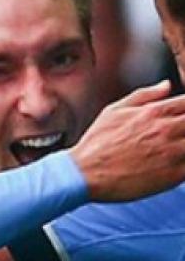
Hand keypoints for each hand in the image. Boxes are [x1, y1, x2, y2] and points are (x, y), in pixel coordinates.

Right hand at [71, 80, 184, 200]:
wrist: (85, 174)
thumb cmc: (95, 145)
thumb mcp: (114, 111)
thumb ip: (144, 95)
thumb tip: (166, 85)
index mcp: (154, 112)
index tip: (180, 116)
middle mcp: (166, 130)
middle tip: (177, 135)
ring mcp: (172, 153)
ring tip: (174, 148)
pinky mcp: (172, 175)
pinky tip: (173, 163)